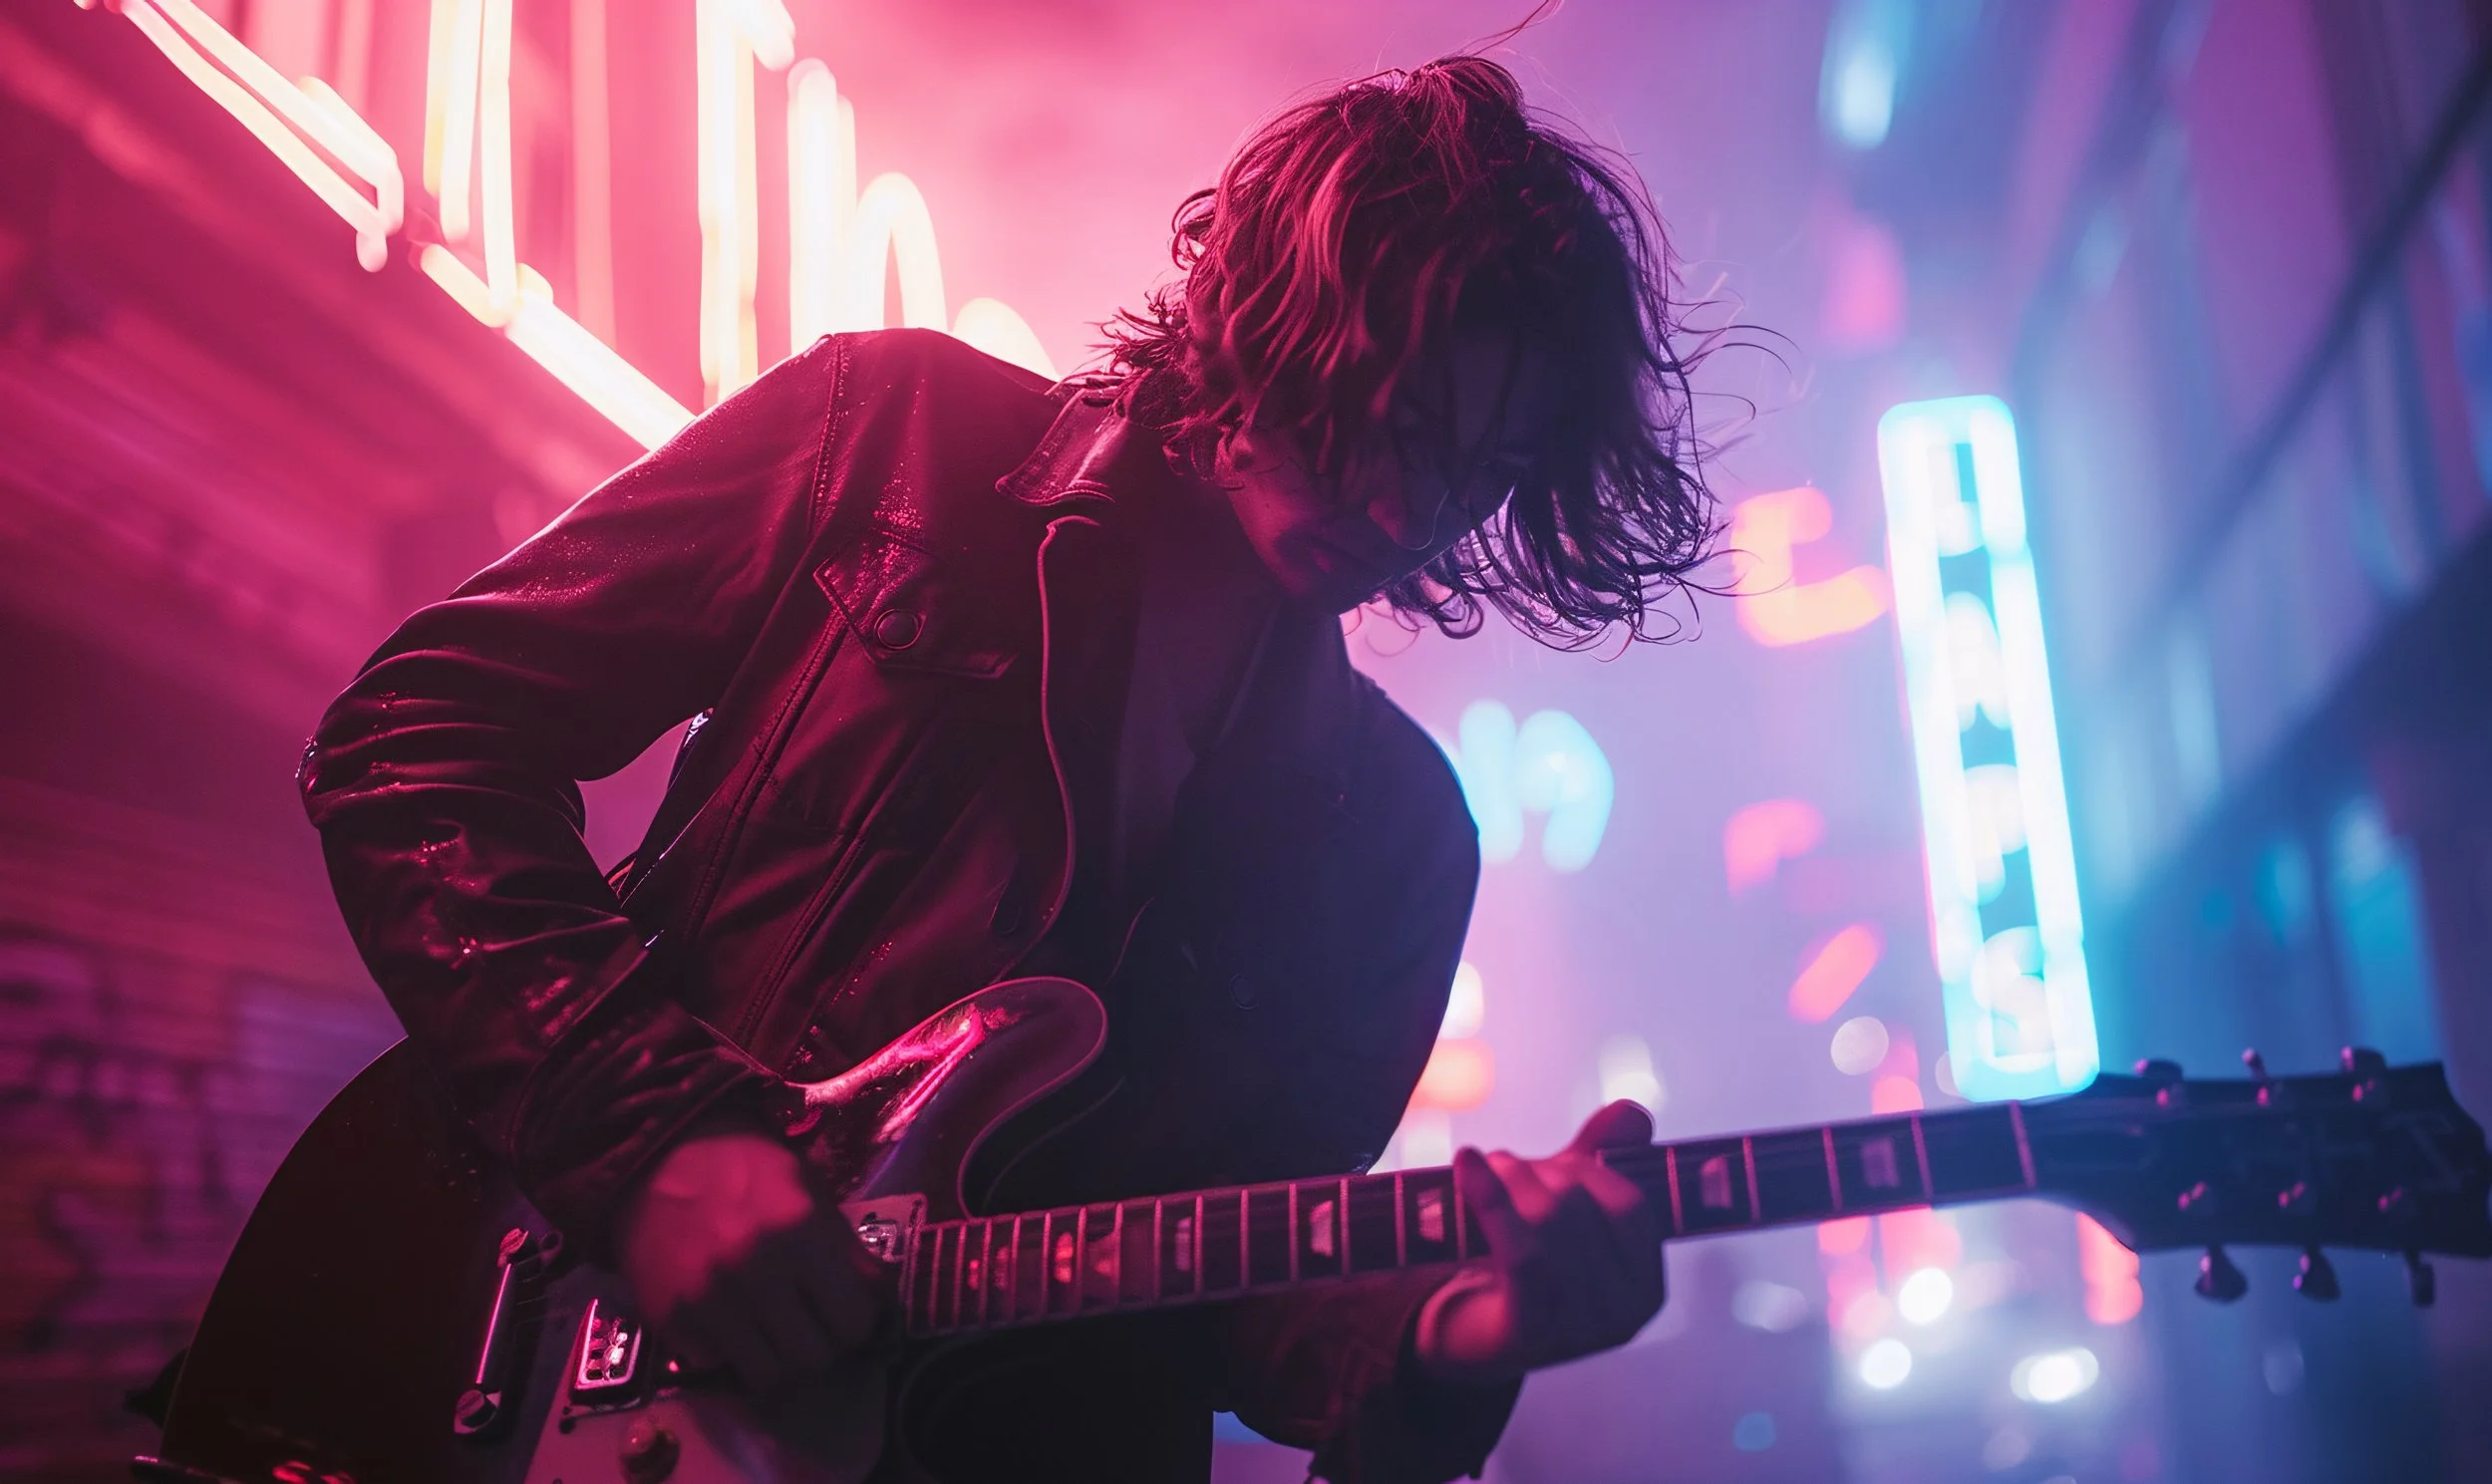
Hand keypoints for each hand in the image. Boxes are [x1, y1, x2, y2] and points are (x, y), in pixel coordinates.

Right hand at [614, 1128, 890, 1392]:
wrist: (658, 1157)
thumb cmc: (746, 1166)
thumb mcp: (810, 1190)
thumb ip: (843, 1247)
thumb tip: (875, 1298)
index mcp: (803, 1236)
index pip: (854, 1321)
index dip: (857, 1323)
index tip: (848, 1315)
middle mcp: (759, 1275)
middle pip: (812, 1358)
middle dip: (821, 1349)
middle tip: (814, 1332)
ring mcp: (712, 1302)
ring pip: (766, 1375)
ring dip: (776, 1361)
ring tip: (774, 1337)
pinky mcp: (672, 1319)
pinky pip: (715, 1362)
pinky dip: (727, 1351)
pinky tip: (730, 1322)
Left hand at [1411, 1101, 1663, 1384]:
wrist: (1468, 1336)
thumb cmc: (1526, 1267)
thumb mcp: (1567, 1209)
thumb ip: (1600, 1159)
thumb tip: (1632, 1113)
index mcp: (1646, 1286)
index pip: (1631, 1203)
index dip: (1589, 1169)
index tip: (1554, 1163)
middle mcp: (1624, 1315)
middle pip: (1580, 1205)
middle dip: (1537, 1171)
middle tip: (1502, 1167)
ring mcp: (1579, 1330)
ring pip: (1548, 1221)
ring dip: (1508, 1178)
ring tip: (1483, 1170)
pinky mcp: (1530, 1333)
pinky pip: (1518, 1251)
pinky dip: (1489, 1197)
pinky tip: (1467, 1164)